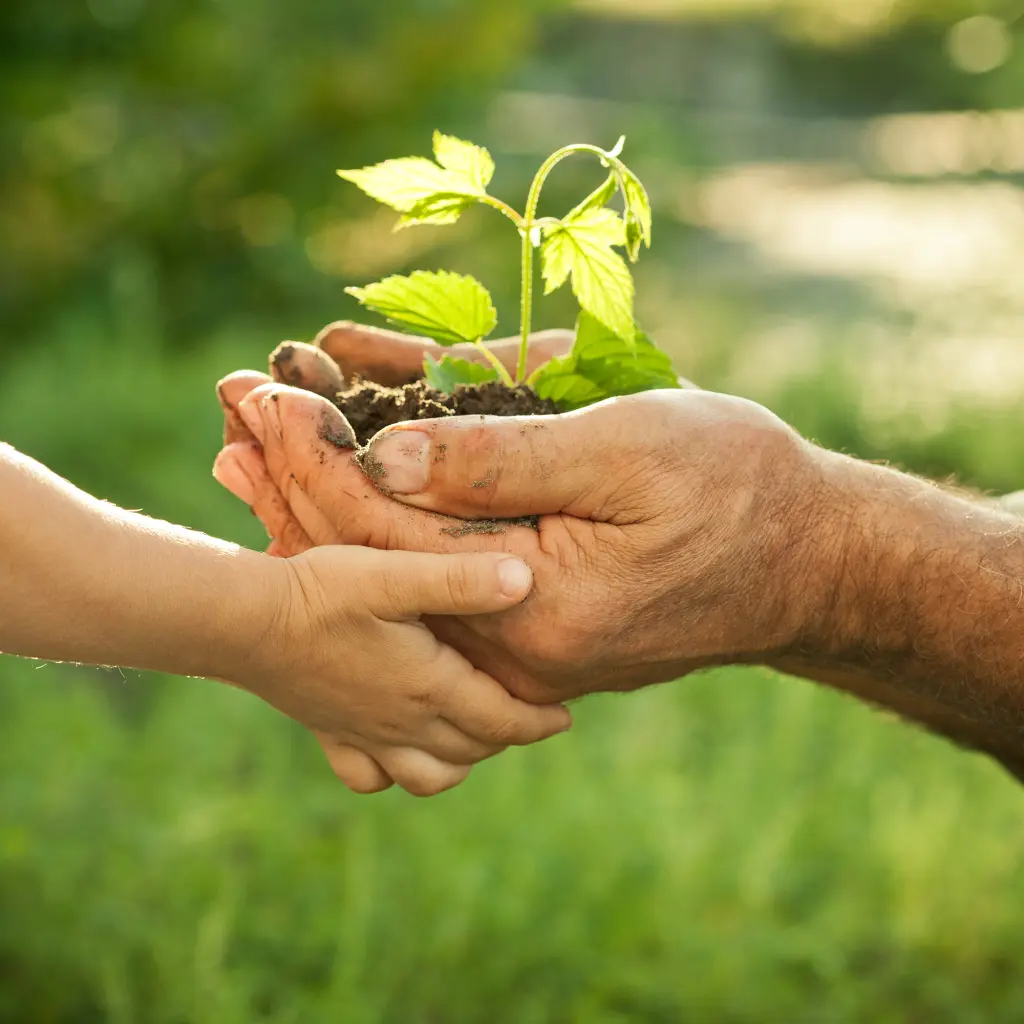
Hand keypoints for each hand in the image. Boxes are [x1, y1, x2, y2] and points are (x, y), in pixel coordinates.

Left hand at [214, 378, 824, 704]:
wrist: (806, 561)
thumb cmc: (735, 489)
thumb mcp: (625, 450)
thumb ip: (502, 461)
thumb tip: (383, 457)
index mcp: (530, 608)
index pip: (386, 536)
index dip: (316, 459)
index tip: (257, 395)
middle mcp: (508, 639)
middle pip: (373, 560)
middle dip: (296, 478)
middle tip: (227, 412)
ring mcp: (517, 636)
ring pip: (396, 567)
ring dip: (326, 497)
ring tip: (252, 444)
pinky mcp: (530, 618)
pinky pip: (437, 567)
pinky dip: (387, 515)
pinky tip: (343, 472)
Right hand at [239, 544, 570, 796]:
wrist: (246, 622)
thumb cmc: (323, 591)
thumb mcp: (395, 576)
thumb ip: (460, 580)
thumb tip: (524, 580)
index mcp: (429, 685)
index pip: (502, 720)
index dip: (539, 721)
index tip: (565, 716)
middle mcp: (402, 721)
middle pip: (473, 748)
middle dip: (507, 737)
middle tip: (528, 716)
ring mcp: (364, 734)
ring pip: (429, 774)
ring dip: (461, 761)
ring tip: (475, 735)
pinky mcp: (330, 732)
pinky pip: (371, 776)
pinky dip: (395, 773)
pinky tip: (400, 749)